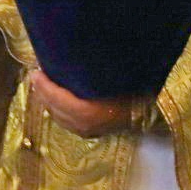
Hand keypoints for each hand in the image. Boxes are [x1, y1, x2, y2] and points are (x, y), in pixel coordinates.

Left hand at [30, 69, 148, 137]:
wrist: (155, 109)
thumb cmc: (135, 88)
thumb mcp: (111, 77)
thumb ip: (86, 71)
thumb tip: (65, 55)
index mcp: (89, 112)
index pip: (57, 99)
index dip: (44, 86)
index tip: (35, 71)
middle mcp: (85, 125)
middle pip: (54, 108)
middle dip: (42, 92)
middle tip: (36, 75)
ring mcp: (88, 132)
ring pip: (58, 117)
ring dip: (47, 101)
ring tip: (41, 85)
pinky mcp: (92, 134)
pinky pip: (66, 123)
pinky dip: (56, 111)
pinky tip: (53, 100)